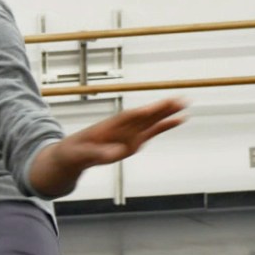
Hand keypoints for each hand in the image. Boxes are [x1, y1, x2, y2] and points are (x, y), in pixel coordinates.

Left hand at [31, 98, 186, 197]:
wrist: (71, 155)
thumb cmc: (73, 152)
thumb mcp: (80, 155)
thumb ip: (96, 154)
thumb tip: (114, 153)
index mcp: (107, 128)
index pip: (125, 119)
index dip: (138, 115)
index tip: (150, 110)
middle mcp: (121, 128)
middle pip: (143, 116)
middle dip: (159, 109)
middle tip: (177, 100)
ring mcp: (128, 133)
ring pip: (150, 121)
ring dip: (166, 113)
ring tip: (184, 104)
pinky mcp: (133, 141)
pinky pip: (152, 132)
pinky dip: (165, 126)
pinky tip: (179, 119)